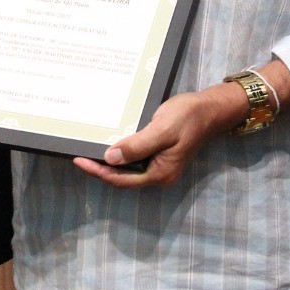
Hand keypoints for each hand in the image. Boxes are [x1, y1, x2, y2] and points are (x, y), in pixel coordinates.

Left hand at [73, 85, 246, 188]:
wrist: (210, 108)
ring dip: (108, 161)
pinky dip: (119, 153)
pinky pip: (134, 158)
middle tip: (78, 155)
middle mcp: (159, 174)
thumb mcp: (162, 130)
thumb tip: (109, 159)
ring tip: (88, 150)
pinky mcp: (159, 154)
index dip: (99, 172)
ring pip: (128, 168)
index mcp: (160, 174)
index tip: (79, 160)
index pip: (122, 180)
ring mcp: (160, 165)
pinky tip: (108, 143)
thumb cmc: (188, 117)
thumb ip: (137, 146)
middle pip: (123, 177)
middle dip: (100, 169)